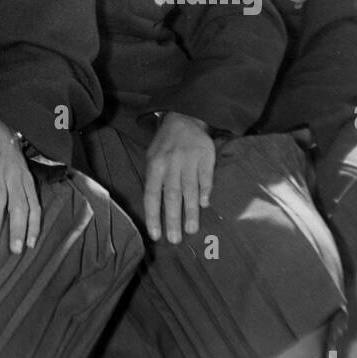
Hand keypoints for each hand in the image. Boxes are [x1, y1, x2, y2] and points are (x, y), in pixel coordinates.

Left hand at [143, 112, 214, 244]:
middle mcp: (170, 163)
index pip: (151, 194)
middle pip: (171, 195)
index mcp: (154, 165)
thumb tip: (156, 211)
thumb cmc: (166, 145)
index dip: (153, 215)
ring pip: (189, 189)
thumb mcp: (152, 157)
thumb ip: (155, 181)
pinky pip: (205, 177)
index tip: (156, 235)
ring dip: (190, 211)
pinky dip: (205, 191)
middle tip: (175, 239)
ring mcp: (188, 159)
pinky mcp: (205, 156)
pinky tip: (204, 204)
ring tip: (191, 229)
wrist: (184, 118)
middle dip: (172, 219)